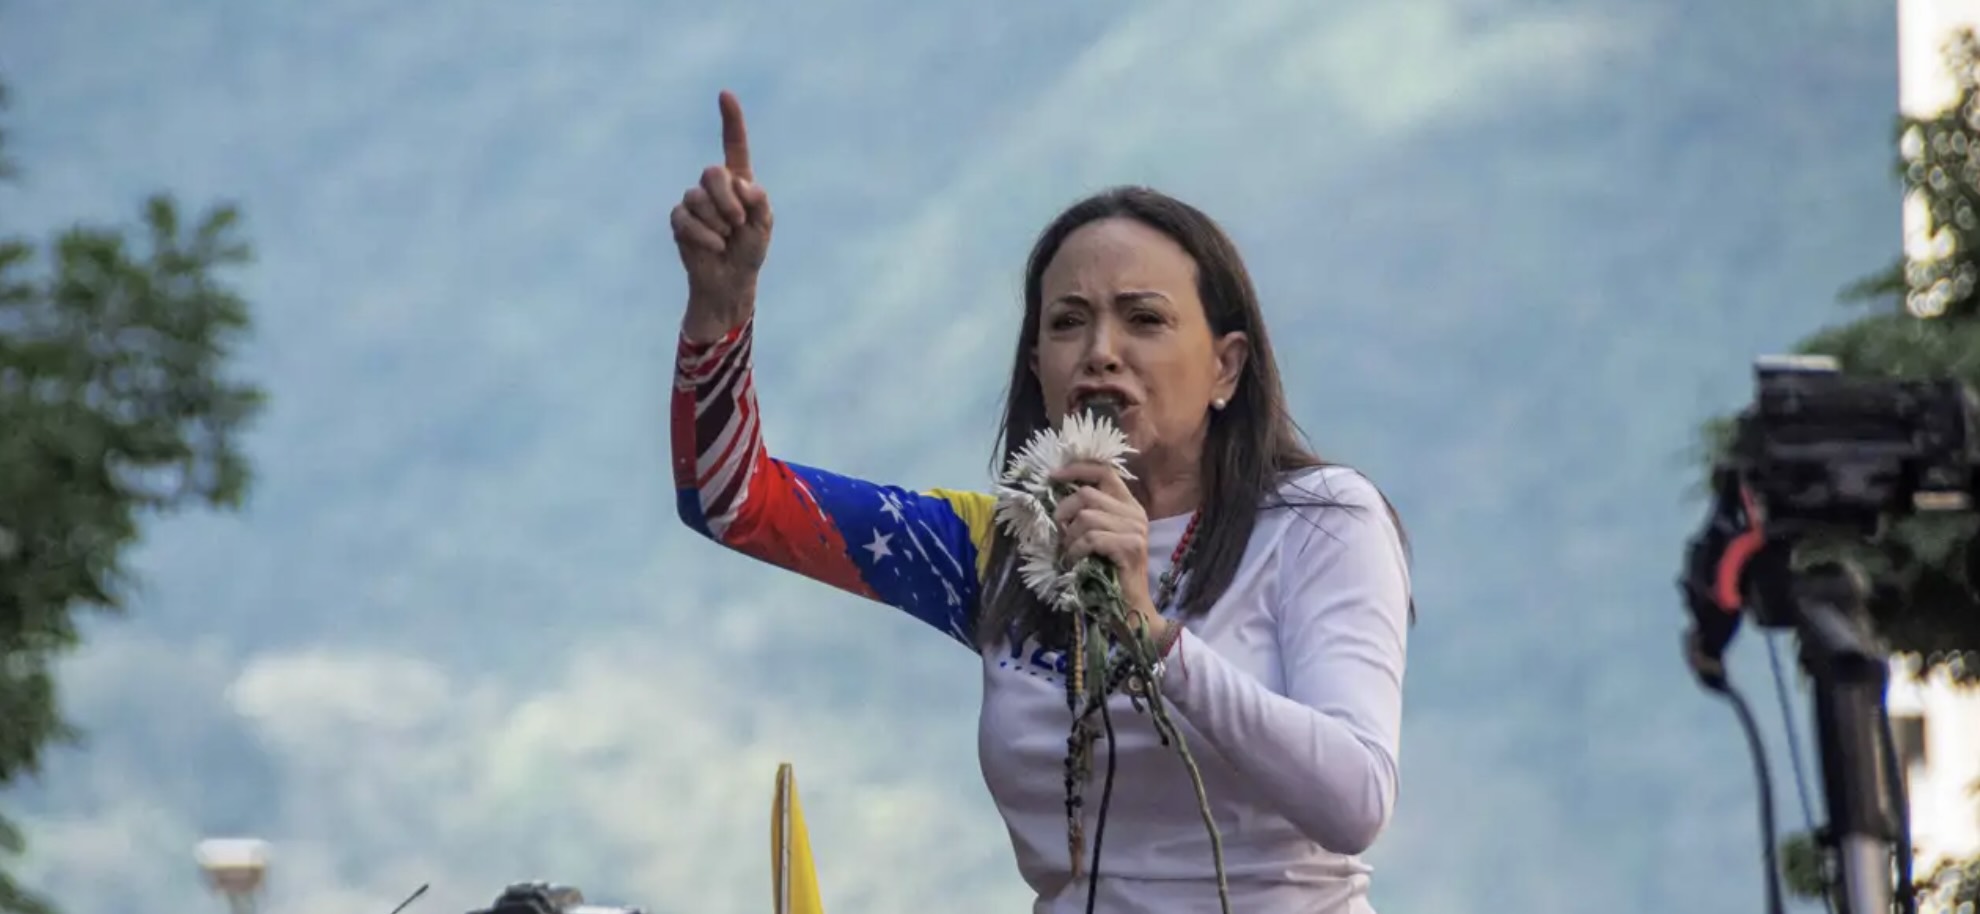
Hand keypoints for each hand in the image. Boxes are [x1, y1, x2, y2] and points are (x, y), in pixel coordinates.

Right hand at [674, 90, 774, 342]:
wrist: (730, 280)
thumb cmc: (750, 251)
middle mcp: (714, 187)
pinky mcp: (680, 220)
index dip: (731, 120)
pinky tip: (713, 246)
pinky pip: (684, 218)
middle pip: (712, 173)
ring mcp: (694, 202)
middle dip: (727, 198)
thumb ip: (759, 201)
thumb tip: (741, 184)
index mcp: (739, 181)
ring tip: (725, 238)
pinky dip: (703, 235)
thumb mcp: (764, 226)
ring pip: (697, 197)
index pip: (734, 145)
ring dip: (717, 222)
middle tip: (738, 222)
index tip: (725, 94)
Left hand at [1052, 461, 1165, 641]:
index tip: (1053, 475)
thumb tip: (1057, 497)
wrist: (1130, 608)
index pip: (1105, 472)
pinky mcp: (1130, 547)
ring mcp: (1135, 529)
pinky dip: (1076, 550)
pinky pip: (1090, 538)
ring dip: (1069, 537)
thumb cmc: (1108, 573)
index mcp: (1129, 505)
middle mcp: (1135, 513)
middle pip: (1088, 493)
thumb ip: (1088, 514)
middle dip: (1064, 511)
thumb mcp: (1098, 537)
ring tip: (1070, 552)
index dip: (1077, 469)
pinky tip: (1075, 561)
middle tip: (1059, 532)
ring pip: (1086, 517)